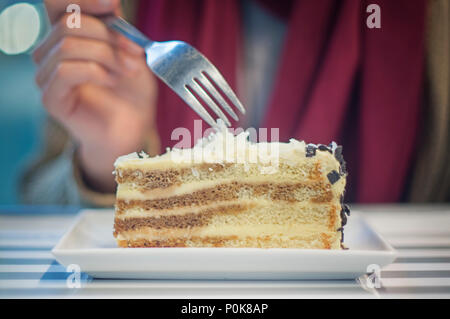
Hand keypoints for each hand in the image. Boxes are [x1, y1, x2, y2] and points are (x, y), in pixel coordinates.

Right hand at [33, 0, 157, 191]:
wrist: (134, 127)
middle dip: (109, 35)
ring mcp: (48, 75)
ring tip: (128, 70)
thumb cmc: (132, 90)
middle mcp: (52, 51)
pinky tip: (112, 81)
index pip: (59, 4)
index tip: (113, 5)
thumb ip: (117, 28)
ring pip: (68, 45)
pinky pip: (65, 71)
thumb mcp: (131, 52)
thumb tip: (109, 3)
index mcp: (69, 35)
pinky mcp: (51, 98)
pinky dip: (95, 72)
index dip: (84, 0)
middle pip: (69, 23)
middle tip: (136, 53)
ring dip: (106, 55)